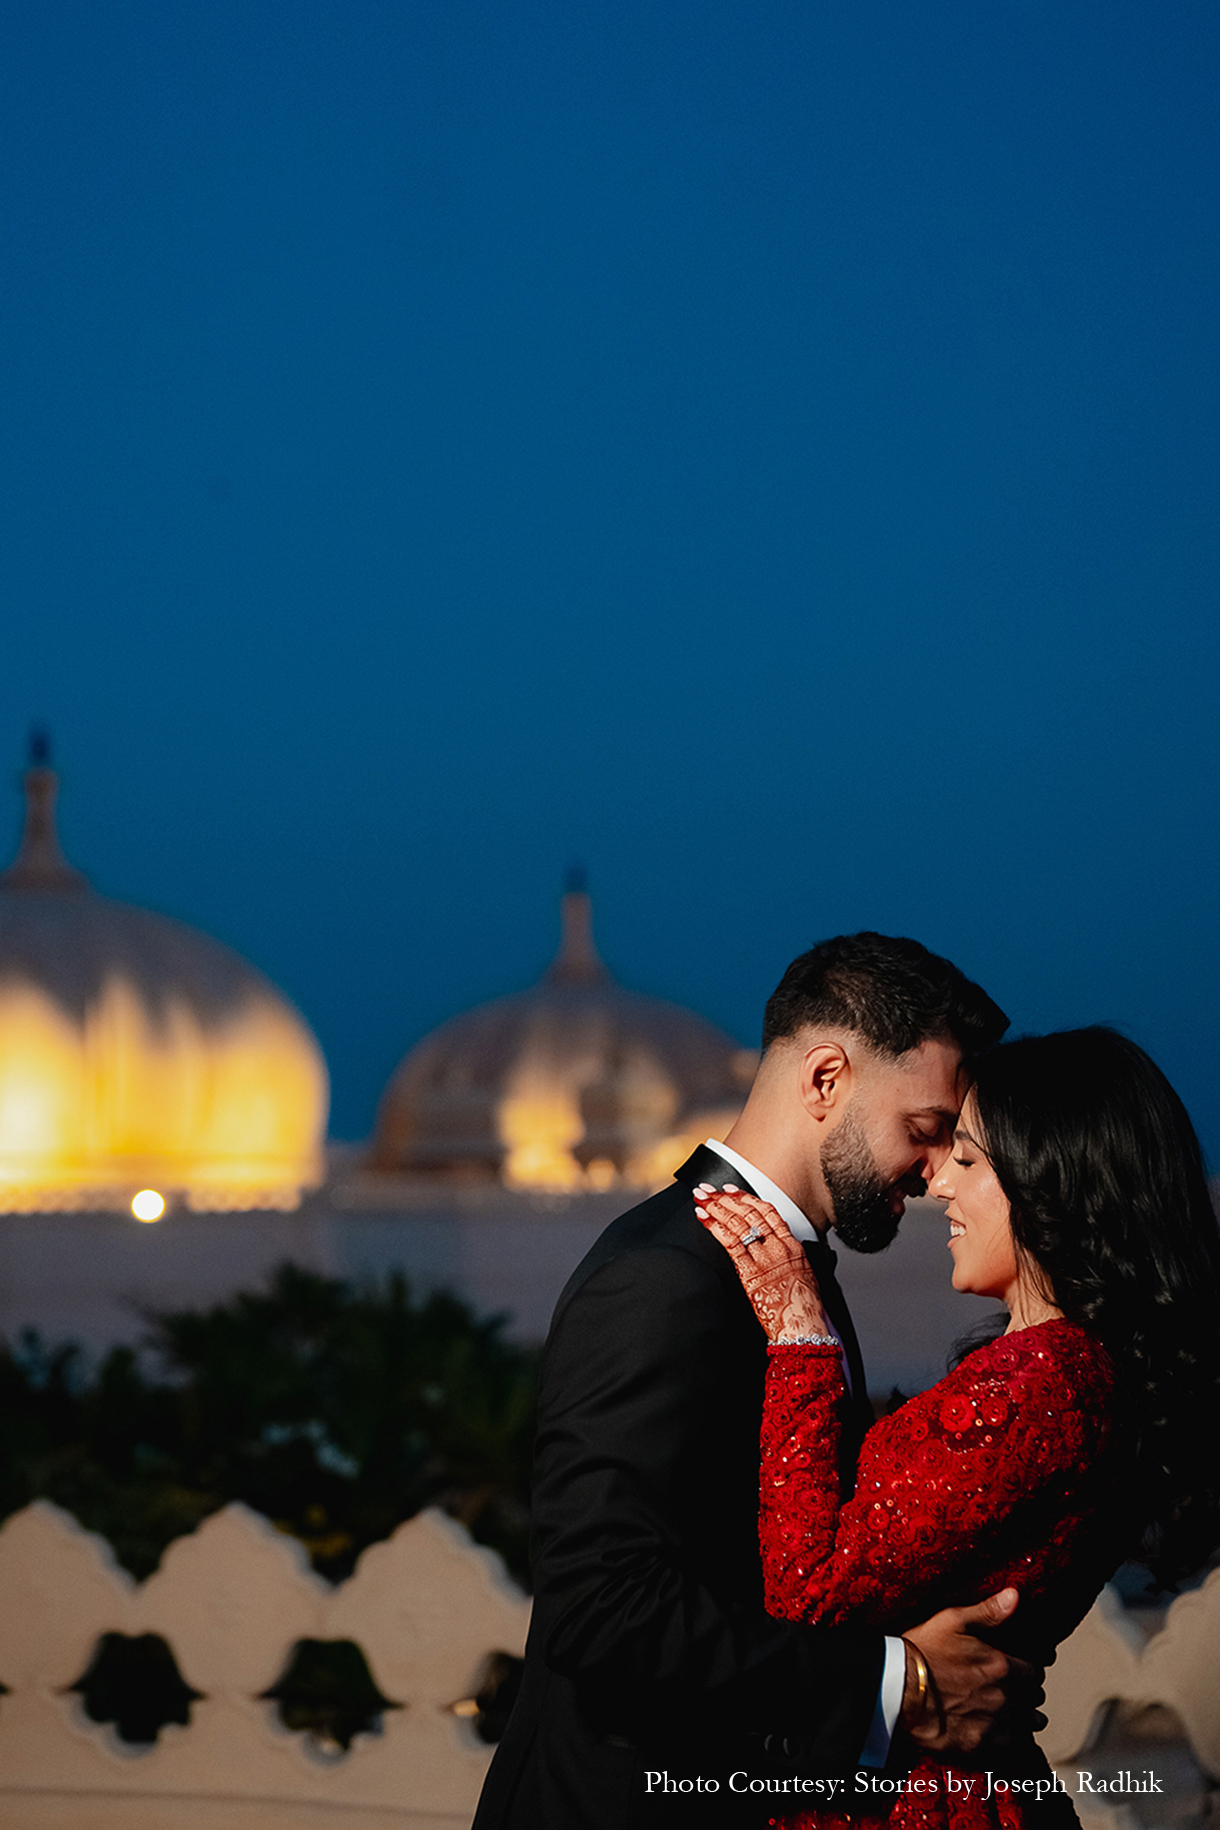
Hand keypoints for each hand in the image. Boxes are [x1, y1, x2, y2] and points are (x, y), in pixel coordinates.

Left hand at [695, 1186, 830, 1342]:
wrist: (804, 1327)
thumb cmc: (804, 1307)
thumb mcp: (803, 1275)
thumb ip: (789, 1258)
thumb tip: (777, 1250)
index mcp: (793, 1246)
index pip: (768, 1212)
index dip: (747, 1198)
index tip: (731, 1189)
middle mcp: (779, 1248)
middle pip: (749, 1213)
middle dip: (725, 1198)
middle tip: (708, 1189)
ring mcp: (765, 1258)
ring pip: (737, 1224)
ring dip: (716, 1208)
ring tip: (701, 1199)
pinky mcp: (751, 1272)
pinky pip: (730, 1243)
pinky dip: (714, 1227)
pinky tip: (703, 1218)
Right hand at [901, 1588, 1040, 1753]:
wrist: (897, 1688)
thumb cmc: (922, 1650)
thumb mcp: (952, 1620)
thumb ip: (988, 1611)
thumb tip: (1015, 1595)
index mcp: (1001, 1666)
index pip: (1034, 1673)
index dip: (1030, 1671)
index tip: (1023, 1670)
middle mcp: (1003, 1697)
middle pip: (1033, 1699)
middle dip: (1029, 1693)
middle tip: (1020, 1691)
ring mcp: (992, 1723)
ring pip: (1027, 1725)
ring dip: (1026, 1718)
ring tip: (1019, 1714)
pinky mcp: (979, 1745)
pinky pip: (1009, 1746)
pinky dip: (1010, 1739)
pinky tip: (1003, 1733)